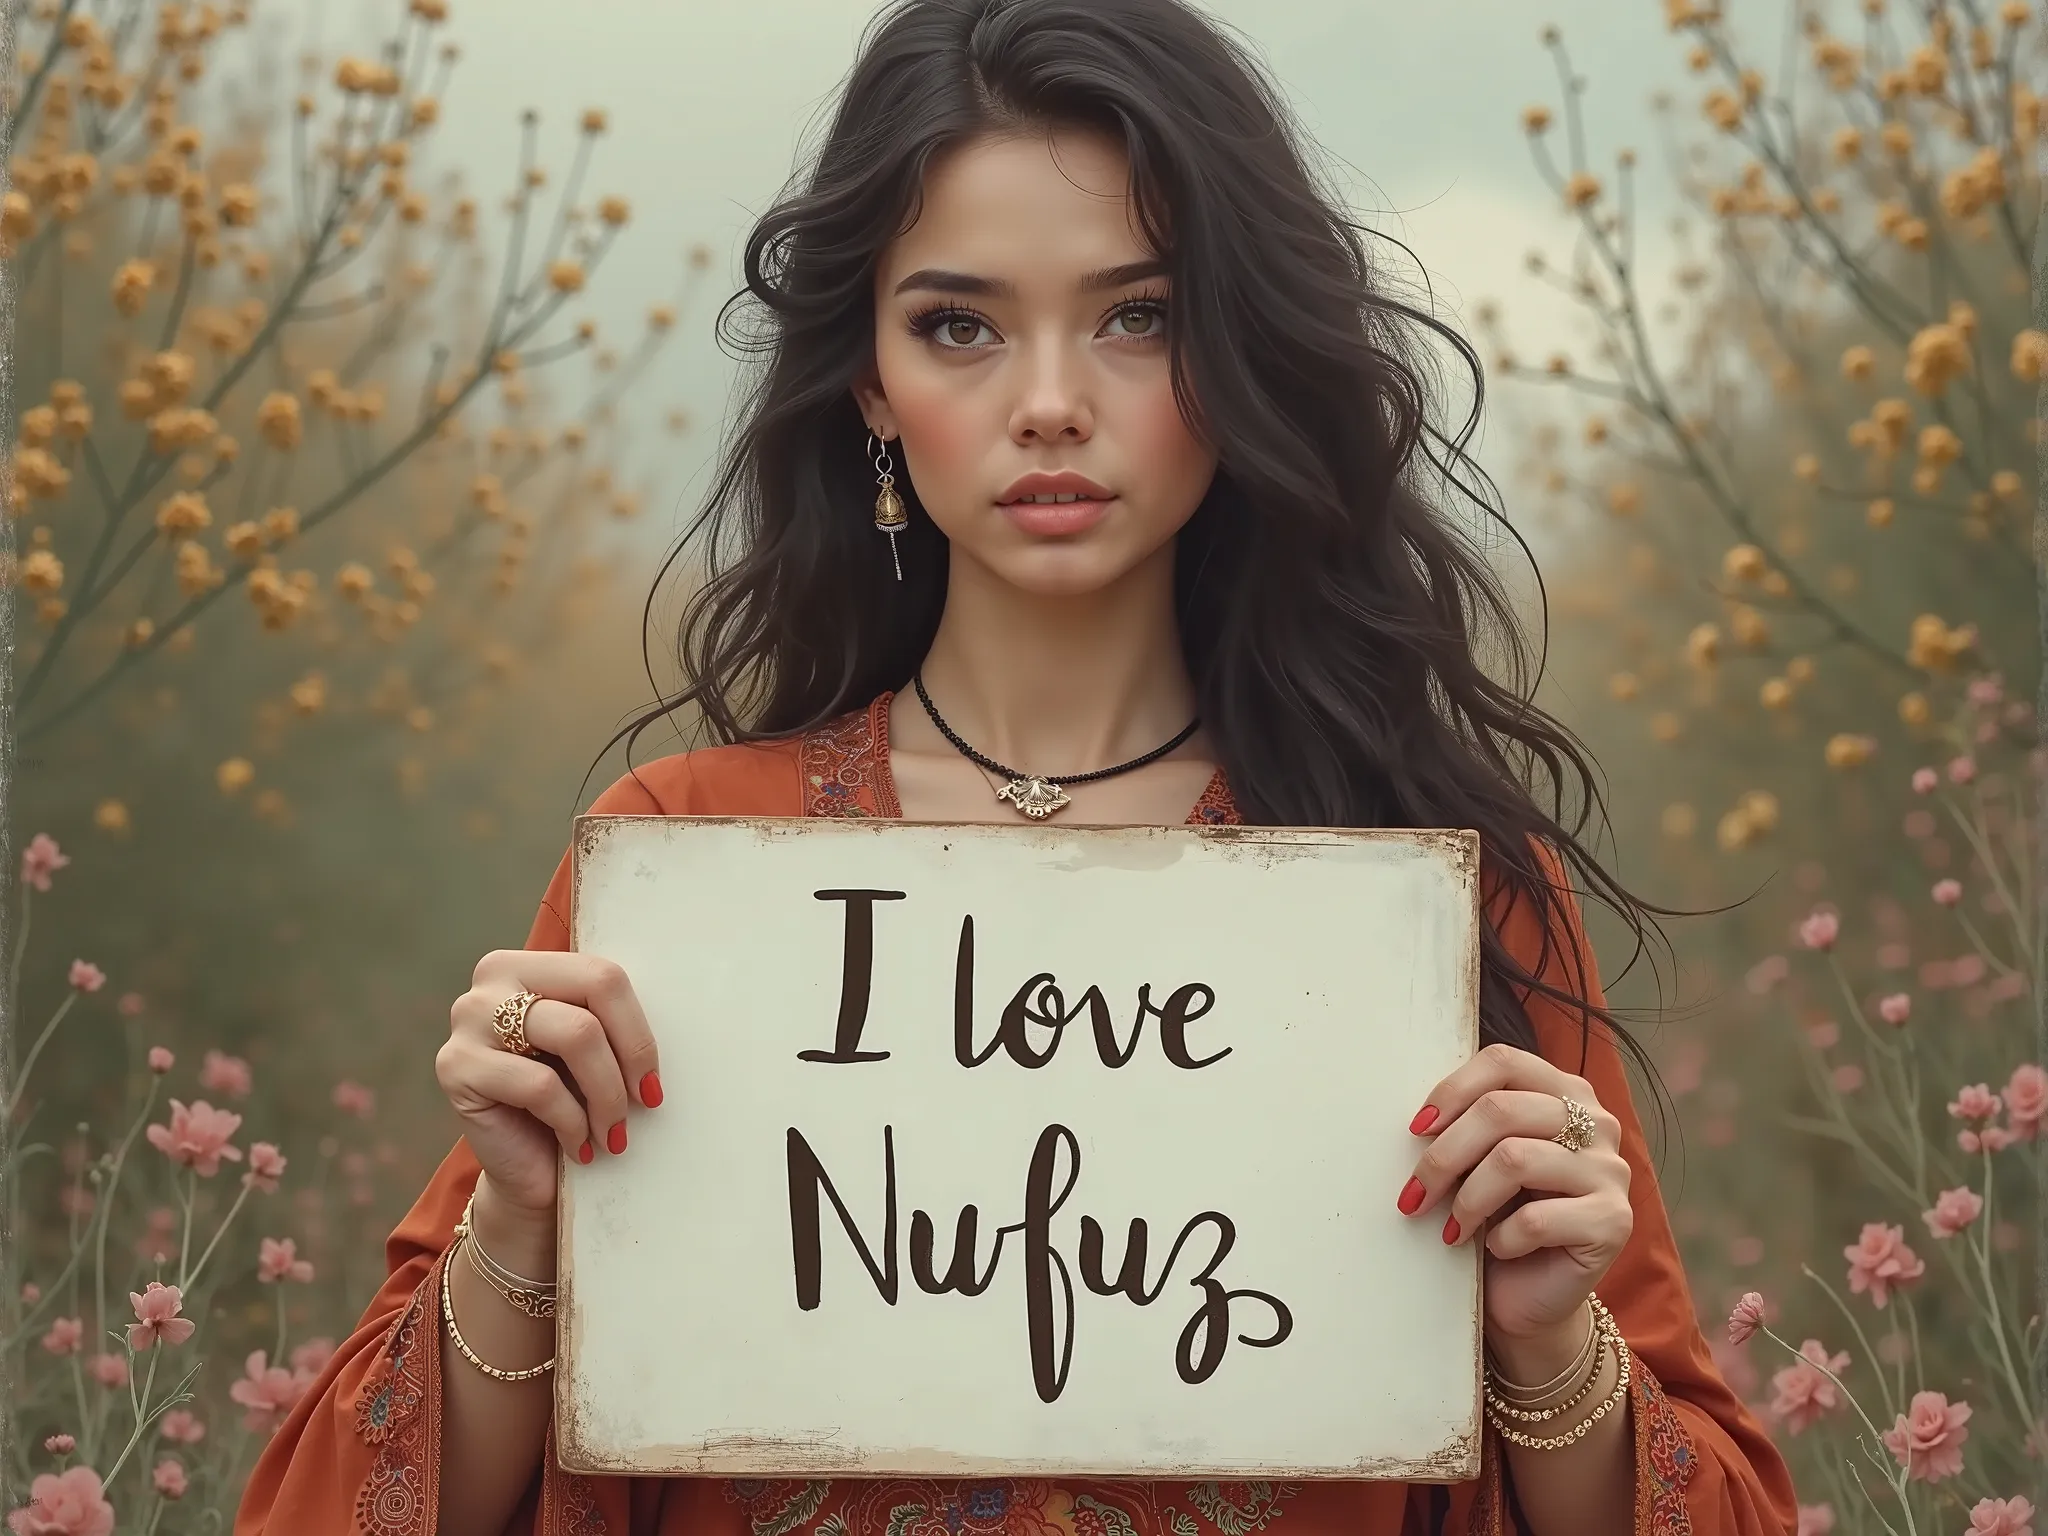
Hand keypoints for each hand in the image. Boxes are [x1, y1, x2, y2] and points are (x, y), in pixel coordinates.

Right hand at [436, 950, 663, 1224]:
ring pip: (575, 1036)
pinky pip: (540, 1085)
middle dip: (629, 1057)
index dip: (639, 1030)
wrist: (527, 1171)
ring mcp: (467, 1020)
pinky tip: (578, 1146)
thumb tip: (688, 995)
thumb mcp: (596, 1050)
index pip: (603, 974)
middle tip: (645, 1104)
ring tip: (614, 1135)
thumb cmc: (571, 1103)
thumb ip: (612, 1017)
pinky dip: (573, 1122)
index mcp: (529, 963)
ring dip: (607, 1095)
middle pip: (593, 996)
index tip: (654, 1080)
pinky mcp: (455, 1067)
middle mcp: (491, 980)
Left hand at [1395, 1041, 1631, 1349]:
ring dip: (1468, 1199)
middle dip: (1445, 1155)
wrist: (1528, 1293)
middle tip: (1415, 1194)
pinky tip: (1496, 1249)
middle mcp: (1597, 1122)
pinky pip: (1536, 1219)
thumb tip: (1421, 1119)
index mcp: (1565, 1091)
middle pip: (1501, 1110)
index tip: (1416, 1129)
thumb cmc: (1497, 1216)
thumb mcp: (1478, 1158)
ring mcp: (1611, 1171)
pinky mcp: (1613, 1221)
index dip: (1451, 1090)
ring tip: (1453, 1227)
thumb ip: (1466, 1123)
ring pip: (1514, 1159)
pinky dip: (1501, 1238)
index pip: (1503, 1062)